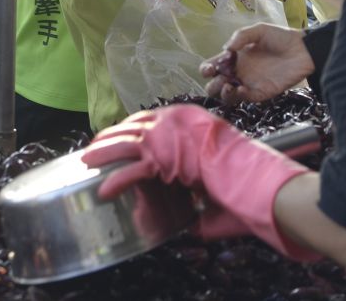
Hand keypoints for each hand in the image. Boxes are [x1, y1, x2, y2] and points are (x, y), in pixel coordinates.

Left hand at [82, 105, 318, 259]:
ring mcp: (171, 138)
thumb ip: (200, 196)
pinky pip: (133, 170)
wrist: (258, 181)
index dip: (133, 129)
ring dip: (105, 153)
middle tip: (95, 148)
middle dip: (113, 138)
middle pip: (136, 128)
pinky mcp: (165, 159)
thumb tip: (189, 224)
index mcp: (193, 122)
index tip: (119, 135)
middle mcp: (179, 122)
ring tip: (88, 162)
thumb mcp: (220, 182)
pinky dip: (117, 180)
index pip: (154, 120)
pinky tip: (104, 189)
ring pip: (128, 143)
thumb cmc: (248, 183)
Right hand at [200, 23, 314, 103]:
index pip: (213, 67)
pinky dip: (239, 96)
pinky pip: (245, 99)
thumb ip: (241, 36)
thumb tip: (226, 49)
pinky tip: (240, 88)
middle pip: (216, 85)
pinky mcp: (261, 93)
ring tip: (228, 86)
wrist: (303, 49)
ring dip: (223, 94)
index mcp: (235, 58)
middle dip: (211, 85)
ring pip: (228, 96)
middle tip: (218, 78)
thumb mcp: (259, 30)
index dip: (206, 69)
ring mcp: (249, 84)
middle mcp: (239, 72)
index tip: (209, 69)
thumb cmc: (281, 37)